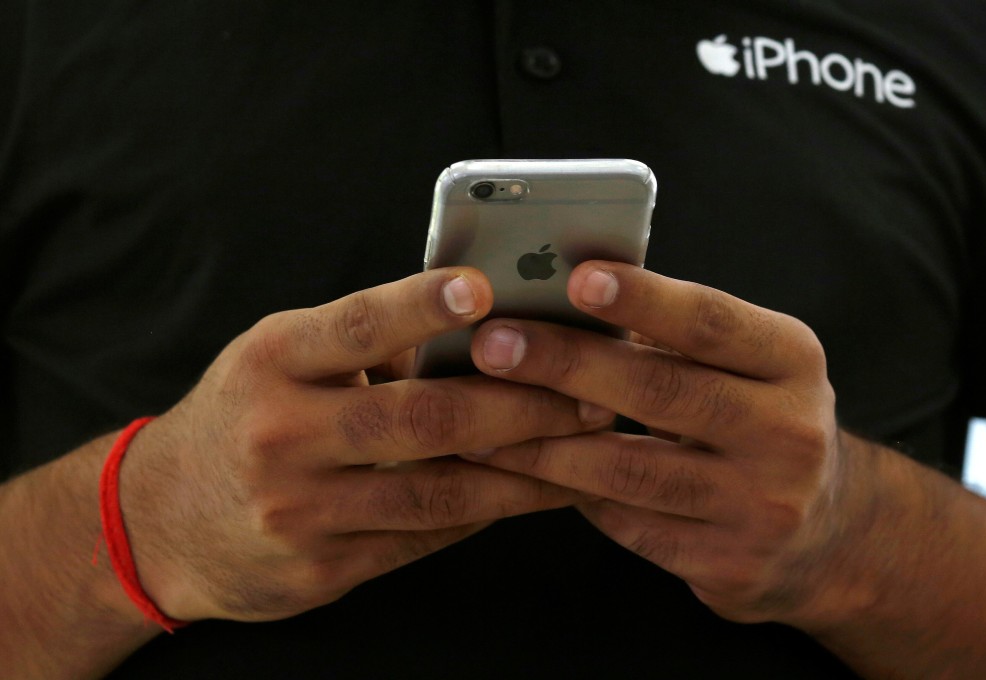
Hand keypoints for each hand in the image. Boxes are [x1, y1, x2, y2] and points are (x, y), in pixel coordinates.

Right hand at [117, 267, 611, 621]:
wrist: (159, 521)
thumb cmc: (242, 417)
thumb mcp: (280, 359)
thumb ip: (365, 345)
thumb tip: (478, 327)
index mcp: (272, 361)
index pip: (357, 325)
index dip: (422, 306)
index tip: (484, 289)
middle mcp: (281, 434)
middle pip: (419, 418)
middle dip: (517, 406)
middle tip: (590, 392)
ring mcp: (300, 511)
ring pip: (434, 492)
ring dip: (522, 472)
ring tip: (584, 449)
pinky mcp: (320, 569)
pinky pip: (422, 540)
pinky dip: (484, 514)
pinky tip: (531, 493)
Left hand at [465, 261, 864, 624]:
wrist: (827, 534)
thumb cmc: (758, 419)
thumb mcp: (749, 365)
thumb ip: (678, 336)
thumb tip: (563, 296)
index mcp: (792, 361)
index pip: (710, 321)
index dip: (641, 299)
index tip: (574, 278)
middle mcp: (790, 433)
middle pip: (660, 392)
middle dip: (564, 365)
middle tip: (492, 347)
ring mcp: (762, 506)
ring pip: (631, 470)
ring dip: (544, 445)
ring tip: (479, 425)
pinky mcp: (729, 564)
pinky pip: (628, 523)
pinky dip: (571, 493)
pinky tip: (526, 473)